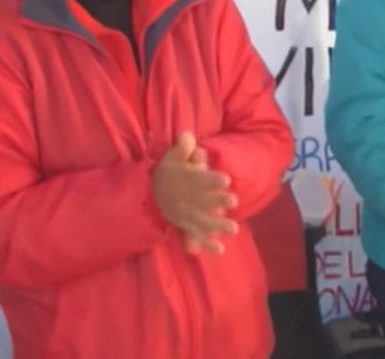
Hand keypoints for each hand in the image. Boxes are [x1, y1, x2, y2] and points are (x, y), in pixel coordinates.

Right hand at [152, 132, 238, 254]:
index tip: (226, 179)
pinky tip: (220, 250)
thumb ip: (182, 148)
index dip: (212, 179)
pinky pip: (196, 236)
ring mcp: (187, 214)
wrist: (149, 192)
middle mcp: (188, 199)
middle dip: (218, 200)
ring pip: (203, 220)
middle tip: (234, 200)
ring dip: (218, 225)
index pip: (201, 179)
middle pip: (204, 200)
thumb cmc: (167, 172)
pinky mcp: (185, 225)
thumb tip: (187, 135)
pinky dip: (206, 244)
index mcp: (187, 181)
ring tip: (234, 229)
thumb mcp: (172, 157)